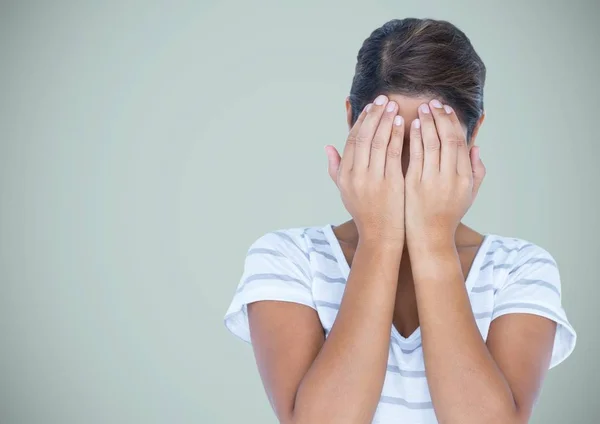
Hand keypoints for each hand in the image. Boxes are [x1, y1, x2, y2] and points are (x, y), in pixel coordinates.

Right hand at [325, 95, 405, 245]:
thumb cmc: (365, 211)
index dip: (361, 121)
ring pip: (377, 141)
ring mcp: (372, 179)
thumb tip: (327, 147)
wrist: (380, 234)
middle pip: (363, 136)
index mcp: (345, 175)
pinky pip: (392, 153)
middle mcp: (355, 176)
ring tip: (394, 106)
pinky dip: (397, 136)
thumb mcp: (344, 191)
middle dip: (374, 115)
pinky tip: (403, 124)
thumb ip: (335, 168)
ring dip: (386, 120)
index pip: (351, 140)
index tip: (371, 106)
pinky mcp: (389, 183)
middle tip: (384, 99)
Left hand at [404, 100, 485, 248]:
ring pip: (432, 144)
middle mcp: (451, 178)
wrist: (430, 237)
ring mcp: (432, 181)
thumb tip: (476, 147)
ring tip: (422, 108)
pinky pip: (416, 156)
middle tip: (433, 102)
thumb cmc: (448, 215)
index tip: (446, 109)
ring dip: (428, 123)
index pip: (461, 142)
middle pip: (448, 139)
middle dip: (441, 118)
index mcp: (465, 178)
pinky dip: (415, 138)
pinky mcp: (415, 185)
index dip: (453, 123)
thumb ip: (476, 171)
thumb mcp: (469, 195)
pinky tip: (411, 125)